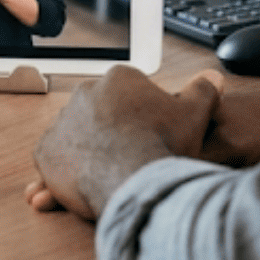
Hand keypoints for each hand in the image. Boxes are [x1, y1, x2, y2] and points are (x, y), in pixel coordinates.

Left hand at [26, 69, 220, 219]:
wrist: (134, 177)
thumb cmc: (162, 144)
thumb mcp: (193, 113)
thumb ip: (203, 91)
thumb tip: (213, 78)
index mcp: (118, 79)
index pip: (128, 93)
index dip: (142, 116)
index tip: (151, 134)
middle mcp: (85, 93)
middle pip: (101, 112)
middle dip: (113, 130)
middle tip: (131, 154)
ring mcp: (62, 121)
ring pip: (78, 134)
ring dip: (90, 148)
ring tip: (112, 171)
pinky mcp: (45, 150)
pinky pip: (55, 158)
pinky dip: (68, 168)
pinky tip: (87, 180)